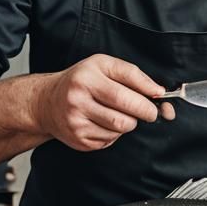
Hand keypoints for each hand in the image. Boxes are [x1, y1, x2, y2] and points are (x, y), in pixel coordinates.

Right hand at [34, 54, 174, 150]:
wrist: (47, 101)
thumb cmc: (80, 81)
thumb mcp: (103, 66)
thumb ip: (132, 75)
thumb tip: (157, 91)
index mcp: (87, 77)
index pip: (125, 89)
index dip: (147, 95)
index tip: (159, 98)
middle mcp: (78, 99)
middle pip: (124, 113)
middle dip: (144, 113)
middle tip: (149, 111)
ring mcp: (76, 122)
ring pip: (119, 128)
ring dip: (129, 123)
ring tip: (120, 113)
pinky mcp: (78, 139)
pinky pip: (110, 140)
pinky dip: (115, 133)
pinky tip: (104, 122)